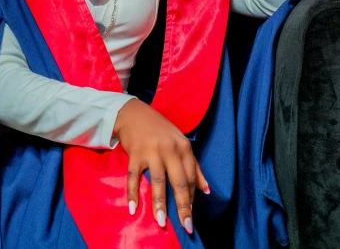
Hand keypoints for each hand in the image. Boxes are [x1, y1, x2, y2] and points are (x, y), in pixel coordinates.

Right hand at [113, 98, 208, 233]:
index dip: (191, 198)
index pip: (191, 177)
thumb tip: (207, 191)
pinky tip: (134, 208)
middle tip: (186, 226)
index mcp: (184, 147)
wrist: (134, 113)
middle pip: (178, 182)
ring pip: (157, 182)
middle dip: (183, 206)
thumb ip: (194, 166)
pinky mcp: (135, 153)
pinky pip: (134, 177)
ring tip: (161, 222)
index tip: (190, 215)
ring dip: (159, 204)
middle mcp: (170, 149)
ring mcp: (152, 151)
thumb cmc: (160, 130)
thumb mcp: (181, 143)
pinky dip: (133, 193)